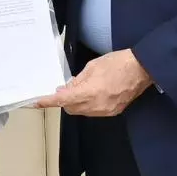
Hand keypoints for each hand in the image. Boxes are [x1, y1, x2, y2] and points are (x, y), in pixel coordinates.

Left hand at [36, 49, 152, 116]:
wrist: (142, 69)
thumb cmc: (118, 63)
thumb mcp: (92, 67)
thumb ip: (77, 81)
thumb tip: (66, 89)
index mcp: (89, 92)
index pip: (62, 100)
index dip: (46, 102)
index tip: (35, 102)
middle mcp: (96, 105)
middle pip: (70, 109)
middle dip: (64, 100)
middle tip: (64, 88)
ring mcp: (105, 111)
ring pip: (82, 111)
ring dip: (77, 102)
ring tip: (83, 88)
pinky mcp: (113, 112)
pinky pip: (94, 111)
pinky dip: (89, 104)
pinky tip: (94, 93)